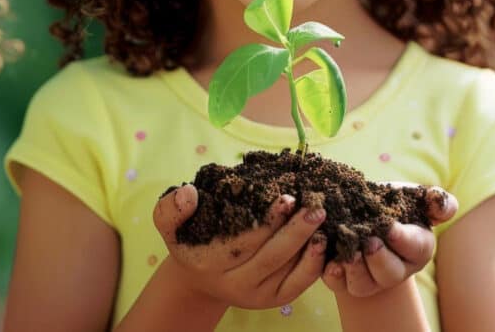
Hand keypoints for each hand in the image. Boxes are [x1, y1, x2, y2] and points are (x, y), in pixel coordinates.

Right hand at [153, 184, 327, 310]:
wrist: (200, 273)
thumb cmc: (191, 238)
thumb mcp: (170, 223)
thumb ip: (171, 208)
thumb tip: (188, 194)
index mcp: (208, 263)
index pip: (243, 242)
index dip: (266, 220)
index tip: (286, 197)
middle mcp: (233, 284)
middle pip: (270, 257)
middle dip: (295, 232)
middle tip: (315, 207)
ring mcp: (255, 295)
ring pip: (288, 271)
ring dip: (309, 247)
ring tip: (323, 221)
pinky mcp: (273, 300)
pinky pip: (298, 284)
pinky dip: (314, 265)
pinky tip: (324, 241)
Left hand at [321, 184, 457, 298]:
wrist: (362, 213)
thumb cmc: (393, 203)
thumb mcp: (414, 196)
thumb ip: (435, 199)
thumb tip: (439, 200)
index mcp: (417, 249)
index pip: (416, 248)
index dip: (403, 239)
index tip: (390, 227)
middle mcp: (395, 270)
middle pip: (390, 274)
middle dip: (379, 259)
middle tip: (369, 241)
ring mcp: (368, 278)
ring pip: (363, 285)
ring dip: (355, 269)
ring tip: (348, 250)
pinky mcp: (343, 279)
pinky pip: (337, 284)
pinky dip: (332, 273)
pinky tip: (328, 258)